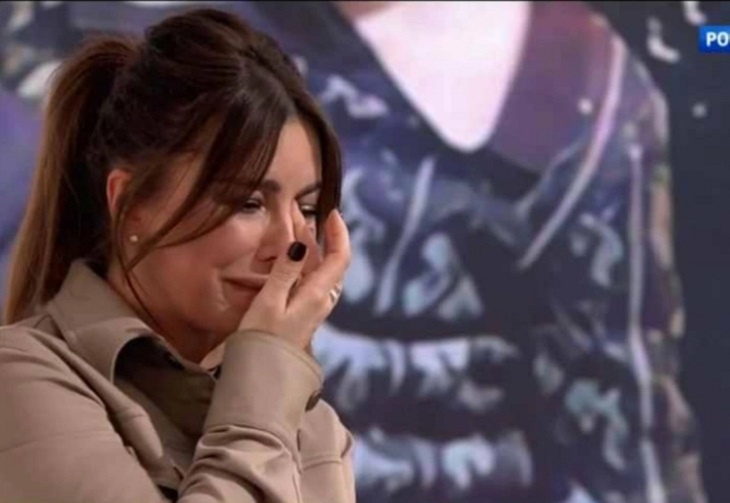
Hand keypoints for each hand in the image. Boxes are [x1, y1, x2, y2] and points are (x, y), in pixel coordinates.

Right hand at [237, 203, 350, 350]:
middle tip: (298, 212)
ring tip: (292, 227)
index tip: (331, 212)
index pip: (340, 257)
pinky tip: (289, 257)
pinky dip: (301, 263)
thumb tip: (300, 244)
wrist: (262, 376)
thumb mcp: (270, 301)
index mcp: (318, 294)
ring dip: (307, 248)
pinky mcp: (302, 314)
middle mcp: (321, 299)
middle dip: (316, 234)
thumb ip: (285, 271)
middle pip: (328, 261)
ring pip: (317, 270)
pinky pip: (308, 281)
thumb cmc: (262, 339)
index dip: (339, 233)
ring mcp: (313, 308)